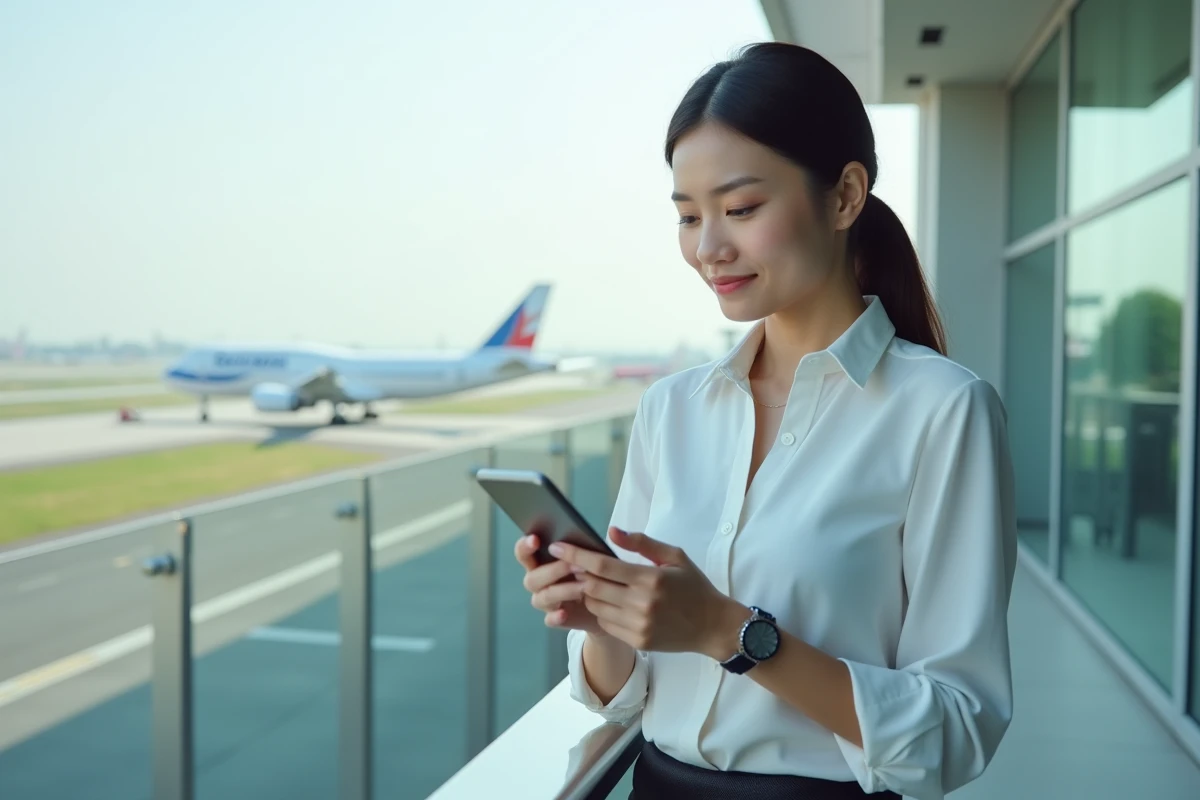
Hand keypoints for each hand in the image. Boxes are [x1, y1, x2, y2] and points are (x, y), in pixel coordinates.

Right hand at [514, 532, 605, 634]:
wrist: (605, 602)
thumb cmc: (592, 571)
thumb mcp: (588, 557)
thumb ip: (581, 547)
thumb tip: (586, 537)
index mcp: (540, 562)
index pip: (523, 553)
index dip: (525, 546)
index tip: (536, 539)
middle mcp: (537, 581)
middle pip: (532, 578)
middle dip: (553, 571)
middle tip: (576, 565)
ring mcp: (544, 601)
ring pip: (543, 597)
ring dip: (563, 590)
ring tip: (584, 587)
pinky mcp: (554, 618)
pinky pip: (549, 620)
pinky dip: (555, 617)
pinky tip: (565, 613)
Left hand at [548, 527, 747, 657]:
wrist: (713, 626)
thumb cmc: (694, 587)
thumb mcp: (674, 556)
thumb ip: (641, 543)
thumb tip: (611, 531)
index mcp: (650, 578)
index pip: (602, 565)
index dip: (575, 555)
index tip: (557, 547)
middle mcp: (642, 603)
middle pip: (592, 587)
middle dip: (578, 574)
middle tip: (573, 565)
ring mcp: (638, 625)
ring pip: (595, 607)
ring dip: (589, 593)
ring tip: (595, 583)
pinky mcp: (637, 641)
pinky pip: (606, 623)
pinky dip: (602, 611)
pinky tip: (611, 603)